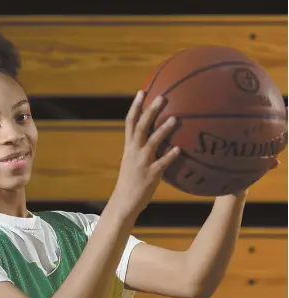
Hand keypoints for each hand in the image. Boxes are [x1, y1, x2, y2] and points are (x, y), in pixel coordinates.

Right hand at [112, 90, 179, 214]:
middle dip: (150, 111)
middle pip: (141, 127)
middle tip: (161, 97)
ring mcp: (142, 162)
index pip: (130, 122)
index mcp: (129, 147)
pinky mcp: (150, 175)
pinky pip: (161, 163)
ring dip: (163, 130)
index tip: (142, 91)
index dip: (135, 106)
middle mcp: (134, 151)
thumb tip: (155, 136)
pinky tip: (179, 149)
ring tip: (175, 119)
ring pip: (152, 142)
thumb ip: (141, 148)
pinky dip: (170, 156)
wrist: (124, 201)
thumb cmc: (131, 180)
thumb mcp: (132, 160)